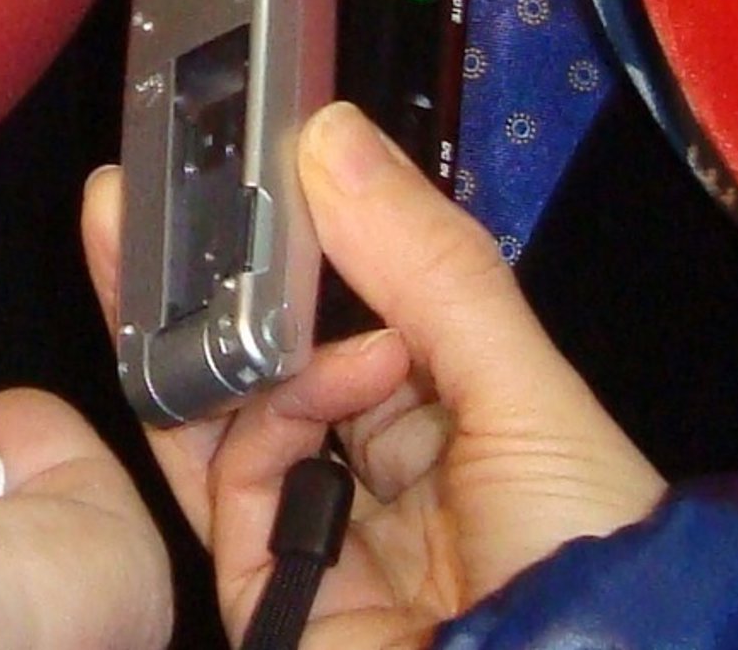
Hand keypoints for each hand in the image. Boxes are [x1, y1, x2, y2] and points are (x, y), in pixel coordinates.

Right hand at [82, 101, 665, 649]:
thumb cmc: (582, 551)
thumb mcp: (525, 388)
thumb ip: (428, 266)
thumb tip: (332, 136)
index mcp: (468, 415)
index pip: (371, 302)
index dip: (317, 228)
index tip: (262, 145)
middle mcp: (393, 473)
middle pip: (285, 354)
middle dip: (221, 272)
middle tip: (155, 184)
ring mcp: (326, 535)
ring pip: (233, 414)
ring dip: (208, 330)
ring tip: (187, 247)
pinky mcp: (268, 600)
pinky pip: (226, 488)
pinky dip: (248, 424)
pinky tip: (305, 385)